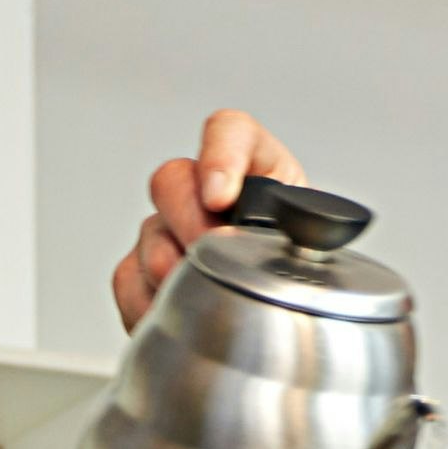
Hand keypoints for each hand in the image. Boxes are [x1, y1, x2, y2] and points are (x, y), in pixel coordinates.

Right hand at [110, 109, 305, 330]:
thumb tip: (308, 236)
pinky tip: (177, 315)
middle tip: (213, 258)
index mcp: (256, 170)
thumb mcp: (319, 244)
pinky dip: (149, 302)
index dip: (220, 156)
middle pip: (173, 179)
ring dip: (172, 269)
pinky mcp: (142, 268)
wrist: (278, 315)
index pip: (230, 132)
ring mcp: (168, 228)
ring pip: (149, 232)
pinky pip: (129, 278)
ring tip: (203, 298)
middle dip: (190, 222)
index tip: (220, 196)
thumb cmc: (297, 271)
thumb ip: (311, 230)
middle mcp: (204, 191)